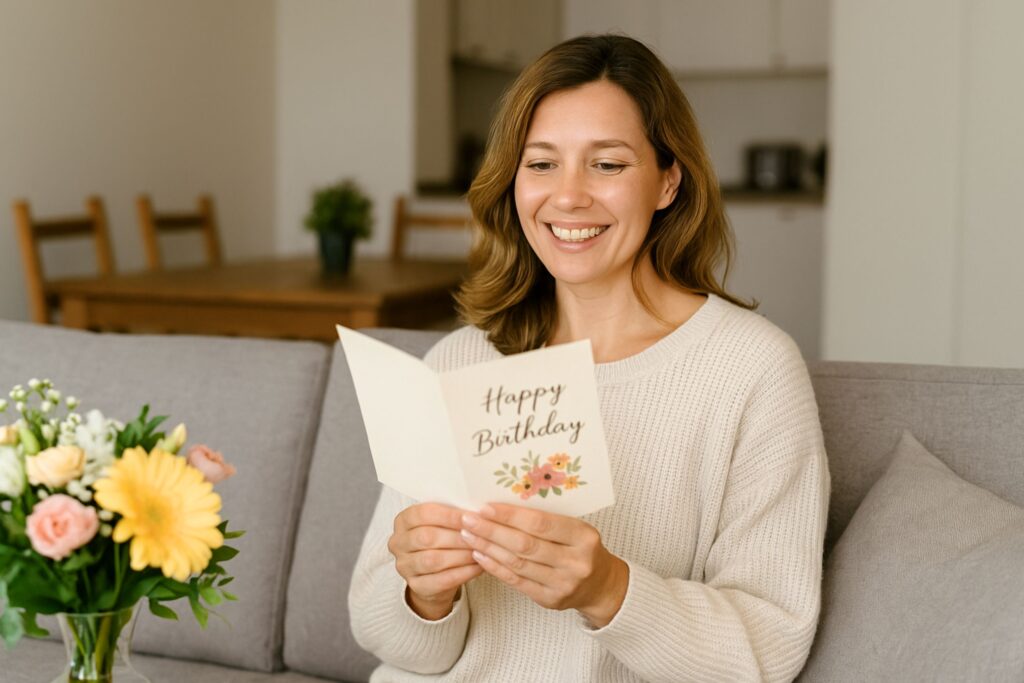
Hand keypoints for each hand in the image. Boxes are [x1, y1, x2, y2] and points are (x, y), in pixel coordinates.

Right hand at [388, 503, 483, 619]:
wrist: (434, 572)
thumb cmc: (441, 540)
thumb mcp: (442, 522)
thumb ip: (453, 515)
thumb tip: (476, 511)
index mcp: (403, 520)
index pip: (423, 514)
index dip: (449, 515)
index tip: (472, 516)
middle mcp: (398, 543)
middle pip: (427, 537)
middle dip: (457, 536)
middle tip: (480, 535)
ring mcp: (404, 566)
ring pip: (433, 560)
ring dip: (461, 555)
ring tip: (481, 550)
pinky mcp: (416, 586)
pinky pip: (441, 580)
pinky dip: (463, 572)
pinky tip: (478, 566)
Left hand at [460, 503, 628, 626]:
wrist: (601, 585)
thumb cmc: (582, 549)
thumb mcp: (575, 529)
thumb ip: (547, 519)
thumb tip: (502, 504)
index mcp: (583, 537)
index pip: (541, 523)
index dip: (510, 515)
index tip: (485, 507)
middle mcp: (576, 562)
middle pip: (525, 544)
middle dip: (492, 530)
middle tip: (468, 520)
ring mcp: (563, 584)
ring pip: (518, 563)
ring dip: (489, 548)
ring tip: (468, 535)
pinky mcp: (551, 600)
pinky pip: (517, 581)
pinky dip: (495, 567)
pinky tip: (480, 555)